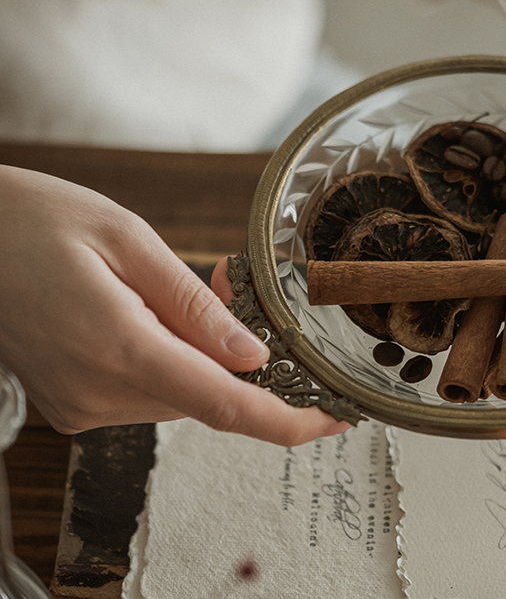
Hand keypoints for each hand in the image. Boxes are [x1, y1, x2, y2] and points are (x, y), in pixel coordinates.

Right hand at [0, 166, 347, 443]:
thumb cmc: (34, 221)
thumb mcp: (128, 239)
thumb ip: (195, 304)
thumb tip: (253, 354)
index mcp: (117, 347)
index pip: (223, 405)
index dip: (288, 420)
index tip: (334, 420)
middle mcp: (96, 392)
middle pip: (206, 394)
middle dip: (237, 352)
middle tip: (227, 284)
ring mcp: (79, 404)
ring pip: (178, 392)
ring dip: (201, 351)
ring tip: (179, 286)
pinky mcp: (71, 401)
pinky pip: (145, 389)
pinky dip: (168, 357)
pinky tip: (151, 311)